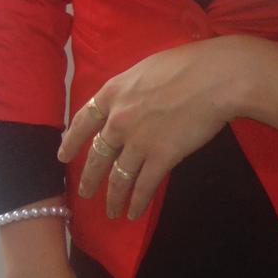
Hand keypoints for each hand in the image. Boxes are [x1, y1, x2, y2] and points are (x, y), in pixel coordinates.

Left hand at [59, 35, 277, 221]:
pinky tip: (134, 212)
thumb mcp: (146, 69)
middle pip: (97, 155)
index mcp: (113, 93)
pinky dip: (137, 201)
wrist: (215, 77)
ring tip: (112, 211)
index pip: (83, 121)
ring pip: (118, 176)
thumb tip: (130, 101)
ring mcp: (138, 141)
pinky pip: (144, 186)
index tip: (62, 155)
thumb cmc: (187, 64)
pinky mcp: (161, 157)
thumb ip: (131, 90)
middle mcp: (118, 119)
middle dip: (90, 177)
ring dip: (114, 197)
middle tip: (84, 193)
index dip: (71, 141)